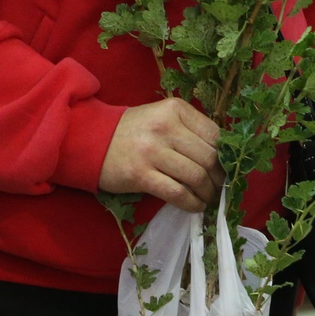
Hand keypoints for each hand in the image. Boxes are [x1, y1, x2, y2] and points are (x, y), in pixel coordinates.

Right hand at [99, 98, 223, 211]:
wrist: (90, 140)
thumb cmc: (133, 130)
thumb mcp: (162, 117)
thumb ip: (189, 129)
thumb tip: (222, 154)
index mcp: (175, 109)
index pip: (215, 134)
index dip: (225, 155)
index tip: (225, 167)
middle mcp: (165, 127)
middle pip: (208, 157)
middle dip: (219, 177)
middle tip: (219, 187)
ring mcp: (152, 151)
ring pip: (196, 176)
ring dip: (208, 192)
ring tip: (208, 198)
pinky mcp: (140, 175)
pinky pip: (176, 192)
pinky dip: (191, 203)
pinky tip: (195, 206)